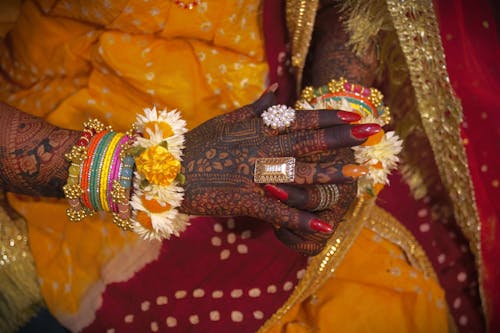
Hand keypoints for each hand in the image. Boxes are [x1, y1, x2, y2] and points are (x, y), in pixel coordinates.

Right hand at [179, 90, 378, 234]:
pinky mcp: (247, 202)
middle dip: (344, 138)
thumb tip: (278, 89)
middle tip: (374, 134)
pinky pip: (280, 213)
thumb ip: (256, 108)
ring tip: (361, 175)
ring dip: (332, 176)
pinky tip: (325, 227)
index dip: (329, 116)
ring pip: (301, 175)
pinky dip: (302, 221)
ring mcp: (256, 177)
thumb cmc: (198, 144)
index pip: (301, 119)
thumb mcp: (227, 120)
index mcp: (257, 129)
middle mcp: (262, 150)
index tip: (355, 114)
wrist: (169, 171)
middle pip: (309, 143)